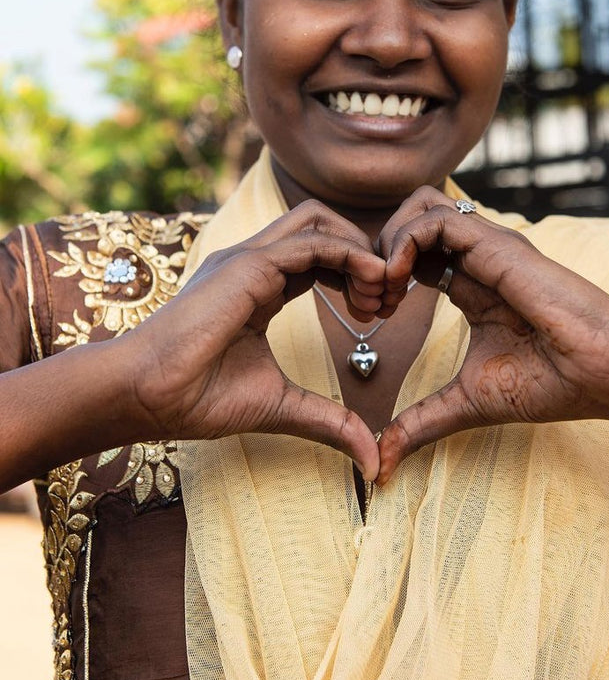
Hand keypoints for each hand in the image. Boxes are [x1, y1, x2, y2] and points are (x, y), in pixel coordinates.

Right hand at [123, 200, 385, 478]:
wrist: (147, 396)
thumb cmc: (199, 398)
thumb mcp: (282, 405)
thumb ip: (329, 420)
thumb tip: (371, 458)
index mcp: (261, 286)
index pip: (321, 256)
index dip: (357, 276)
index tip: (380, 314)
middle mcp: (256, 263)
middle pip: (324, 226)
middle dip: (366, 254)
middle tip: (389, 300)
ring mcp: (249, 258)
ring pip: (319, 221)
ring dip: (362, 251)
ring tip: (381, 296)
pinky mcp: (247, 265)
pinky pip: (312, 242)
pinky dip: (350, 256)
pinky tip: (369, 289)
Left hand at [374, 187, 608, 484]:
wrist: (605, 375)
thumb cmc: (552, 382)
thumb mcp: (468, 401)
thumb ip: (422, 422)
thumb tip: (381, 463)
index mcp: (469, 284)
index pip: (412, 254)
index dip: (382, 276)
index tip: (373, 316)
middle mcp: (476, 258)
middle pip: (410, 218)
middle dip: (376, 251)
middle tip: (373, 299)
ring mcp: (487, 247)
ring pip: (420, 207)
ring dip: (388, 243)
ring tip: (386, 291)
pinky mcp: (498, 245)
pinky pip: (436, 220)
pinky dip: (404, 243)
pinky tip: (400, 284)